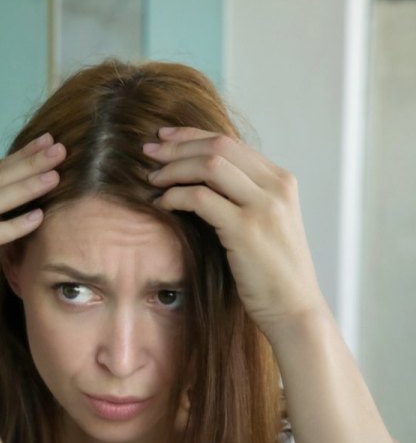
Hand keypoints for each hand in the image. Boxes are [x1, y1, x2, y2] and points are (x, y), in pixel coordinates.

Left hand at [145, 127, 327, 338]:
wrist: (294, 307)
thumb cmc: (271, 270)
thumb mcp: (264, 222)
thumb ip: (241, 195)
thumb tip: (198, 176)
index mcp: (280, 180)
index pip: (231, 142)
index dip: (192, 135)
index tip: (164, 137)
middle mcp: (276, 186)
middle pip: (219, 147)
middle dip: (178, 146)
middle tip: (148, 152)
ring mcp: (264, 206)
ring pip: (209, 166)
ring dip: (174, 169)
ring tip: (152, 179)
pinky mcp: (246, 229)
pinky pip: (200, 198)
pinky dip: (175, 196)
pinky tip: (162, 203)